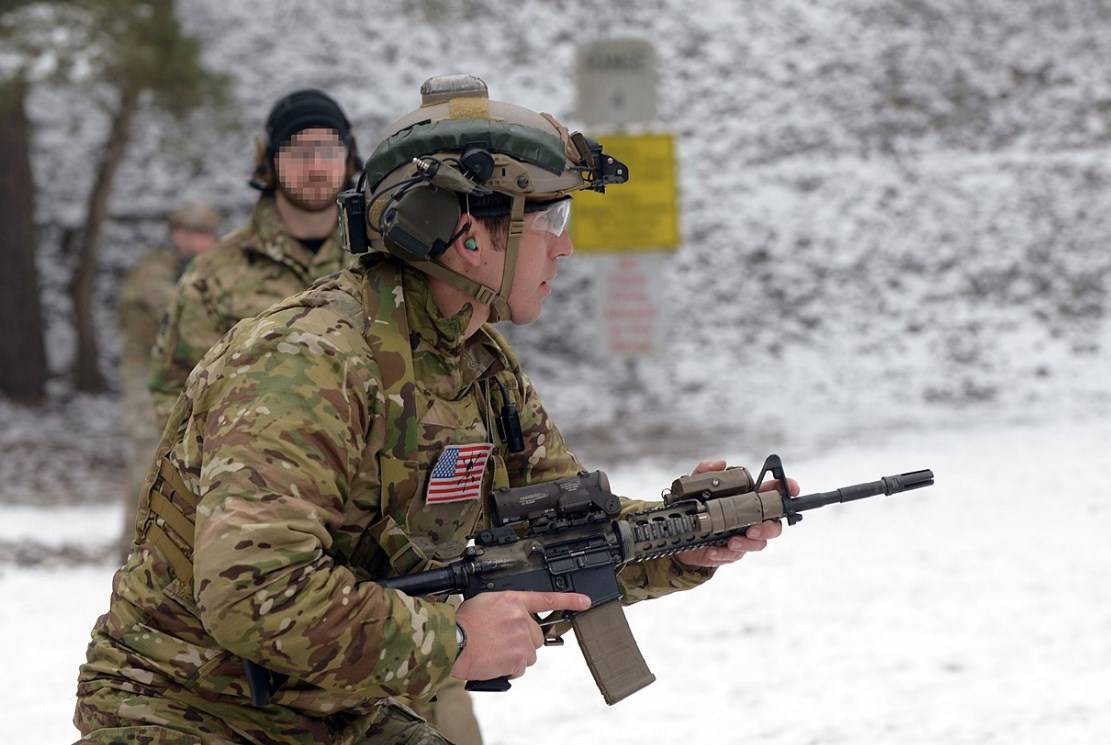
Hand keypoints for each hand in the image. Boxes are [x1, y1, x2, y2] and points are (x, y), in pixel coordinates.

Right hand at [451, 590, 590, 681]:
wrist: (452, 640)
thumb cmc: (462, 623)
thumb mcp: (485, 602)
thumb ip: (504, 608)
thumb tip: (510, 619)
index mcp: (513, 601)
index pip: (547, 599)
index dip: (569, 600)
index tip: (585, 602)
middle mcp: (521, 618)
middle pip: (536, 635)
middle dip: (523, 641)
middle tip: (501, 642)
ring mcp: (521, 639)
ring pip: (529, 653)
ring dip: (516, 656)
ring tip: (494, 652)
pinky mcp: (518, 658)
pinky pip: (519, 668)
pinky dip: (508, 669)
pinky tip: (493, 662)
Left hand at [674, 459, 796, 568]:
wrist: (680, 533)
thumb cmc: (695, 505)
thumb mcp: (694, 485)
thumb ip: (705, 471)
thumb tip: (720, 463)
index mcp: (747, 499)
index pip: (774, 494)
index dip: (787, 490)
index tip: (792, 489)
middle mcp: (750, 519)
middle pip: (774, 525)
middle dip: (769, 528)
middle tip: (753, 529)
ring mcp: (743, 536)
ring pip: (758, 544)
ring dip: (747, 543)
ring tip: (731, 541)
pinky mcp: (731, 552)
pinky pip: (734, 556)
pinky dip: (724, 553)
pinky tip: (713, 550)